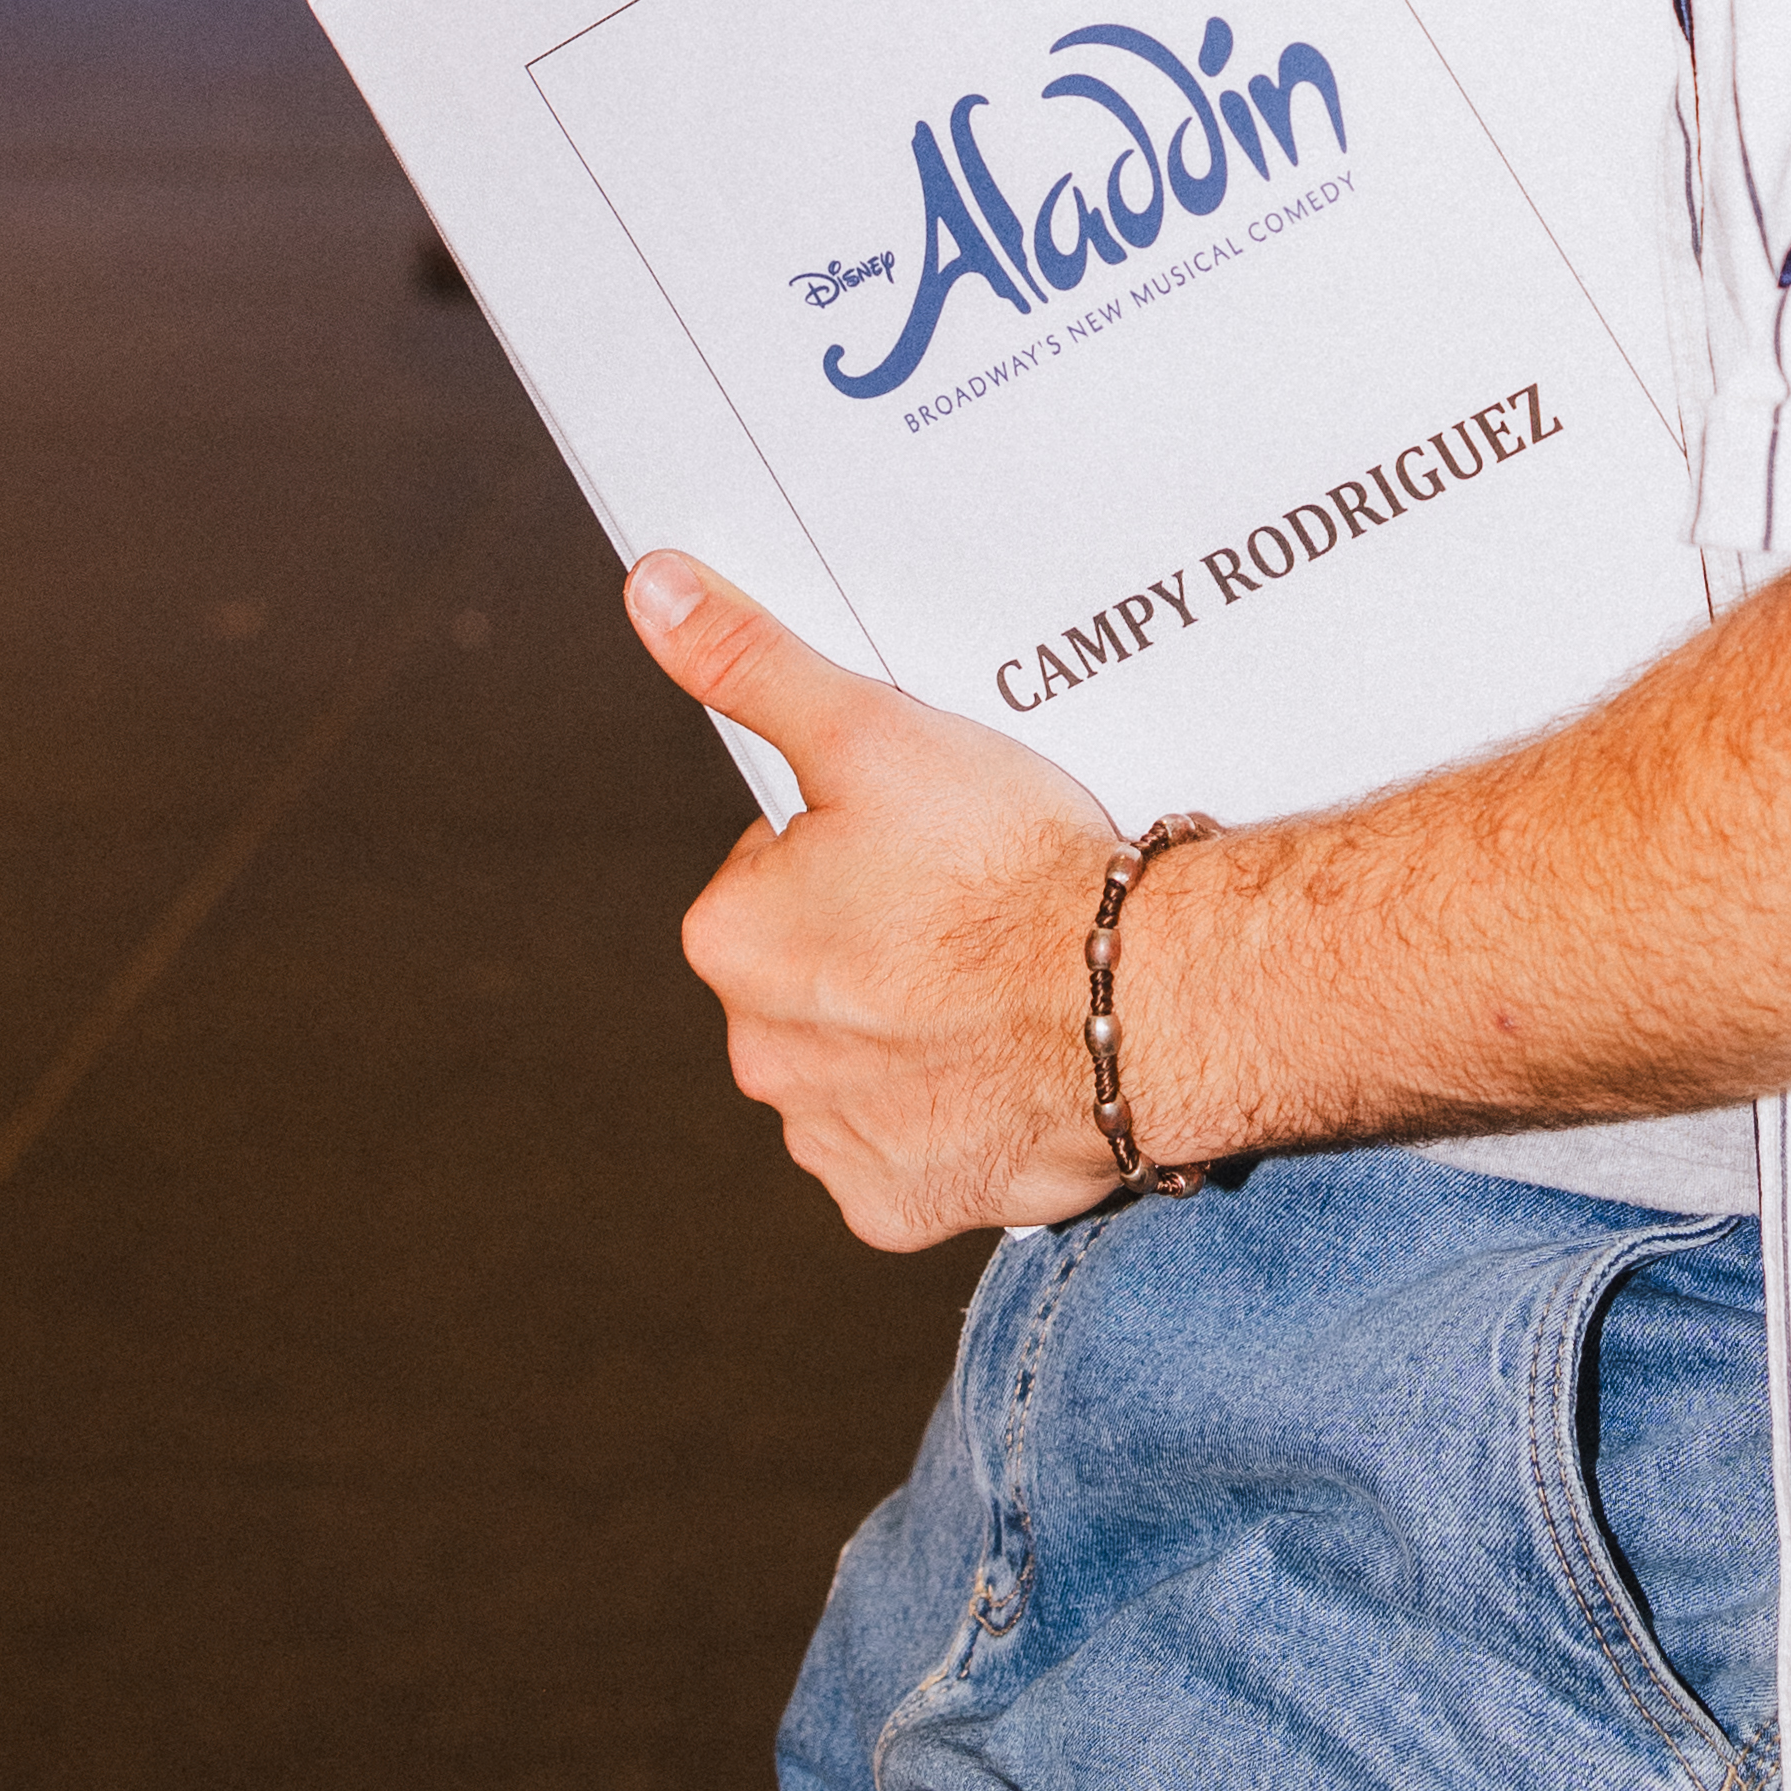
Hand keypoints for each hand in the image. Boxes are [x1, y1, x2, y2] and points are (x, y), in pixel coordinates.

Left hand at [631, 553, 1137, 1246]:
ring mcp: (827, 1139)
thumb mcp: (872, 732)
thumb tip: (652, 586)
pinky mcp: (897, 1205)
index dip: (859, 845)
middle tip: (971, 913)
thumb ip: (752, 663)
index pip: (776, 872)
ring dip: (911, 1035)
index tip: (927, 845)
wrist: (1139, 1001)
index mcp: (732, 938)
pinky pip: (908, 1154)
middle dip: (876, 944)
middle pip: (814, 973)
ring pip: (859, 1064)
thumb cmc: (1009, 871)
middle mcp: (757, 1053)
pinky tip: (1003, 1070)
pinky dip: (949, 1119)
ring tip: (999, 990)